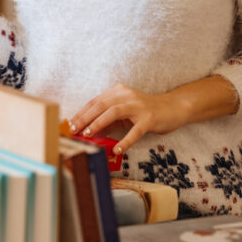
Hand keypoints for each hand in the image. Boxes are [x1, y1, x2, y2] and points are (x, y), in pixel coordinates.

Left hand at [67, 84, 189, 155]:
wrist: (173, 108)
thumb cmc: (145, 112)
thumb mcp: (124, 113)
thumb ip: (108, 120)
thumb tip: (88, 131)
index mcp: (118, 92)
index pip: (94, 102)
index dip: (81, 113)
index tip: (69, 124)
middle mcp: (126, 96)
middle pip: (100, 105)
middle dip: (84, 118)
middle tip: (73, 130)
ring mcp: (138, 106)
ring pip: (113, 112)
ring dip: (98, 124)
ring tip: (87, 135)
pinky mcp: (149, 119)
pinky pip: (135, 131)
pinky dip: (124, 140)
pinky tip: (116, 149)